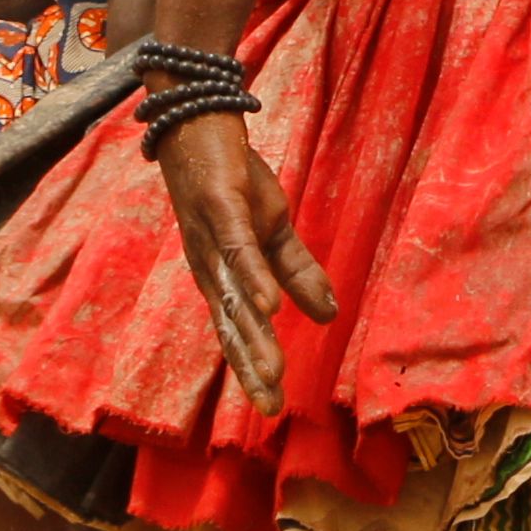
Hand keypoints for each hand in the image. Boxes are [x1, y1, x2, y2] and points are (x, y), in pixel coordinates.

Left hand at [154, 109, 334, 411]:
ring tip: (273, 372)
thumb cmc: (233, 179)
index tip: (271, 407)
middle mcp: (211, 266)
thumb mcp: (273, 228)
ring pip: (234, 296)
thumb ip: (297, 272)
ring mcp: (214, 239)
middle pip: (231, 324)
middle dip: (250, 365)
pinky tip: (269, 308)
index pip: (236, 329)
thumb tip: (329, 316)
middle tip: (269, 406)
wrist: (201, 123)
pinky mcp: (223, 209)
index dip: (251, 367)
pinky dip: (253, 280)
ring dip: (253, 335)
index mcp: (223, 275)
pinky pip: (239, 250)